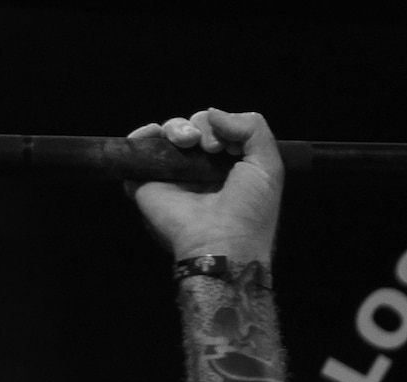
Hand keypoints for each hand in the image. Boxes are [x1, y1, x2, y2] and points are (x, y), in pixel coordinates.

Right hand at [127, 108, 282, 262]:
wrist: (223, 243)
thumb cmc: (250, 210)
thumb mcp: (269, 165)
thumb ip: (253, 128)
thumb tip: (213, 113)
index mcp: (228, 166)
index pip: (219, 130)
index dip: (222, 126)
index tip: (229, 145)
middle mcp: (200, 170)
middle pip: (193, 127)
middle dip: (200, 126)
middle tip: (211, 147)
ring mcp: (173, 176)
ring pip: (168, 133)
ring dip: (177, 128)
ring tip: (188, 143)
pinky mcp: (147, 182)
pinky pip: (138, 148)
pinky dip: (143, 134)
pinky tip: (155, 135)